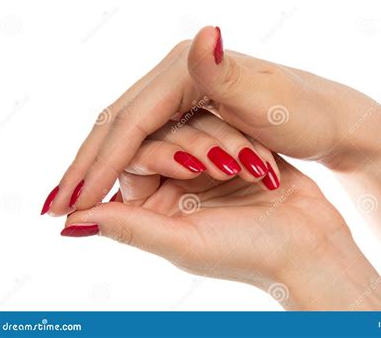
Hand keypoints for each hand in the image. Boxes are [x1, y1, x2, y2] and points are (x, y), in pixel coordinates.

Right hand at [41, 26, 375, 215]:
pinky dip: (125, 161)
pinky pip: (146, 137)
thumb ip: (224, 73)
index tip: (73, 200)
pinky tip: (111, 181)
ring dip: (99, 165)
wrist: (328, 117)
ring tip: (74, 197)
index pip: (130, 120)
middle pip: (118, 122)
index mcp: (187, 68)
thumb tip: (203, 36)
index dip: (100, 162)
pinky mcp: (190, 109)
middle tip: (55, 204)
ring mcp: (183, 91)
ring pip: (128, 131)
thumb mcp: (268, 99)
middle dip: (87, 165)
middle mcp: (178, 74)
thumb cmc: (305, 112)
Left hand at [63, 157, 380, 309]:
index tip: (191, 165)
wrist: (311, 245)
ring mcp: (208, 168)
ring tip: (249, 170)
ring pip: (199, 127)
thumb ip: (130, 228)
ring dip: (225, 146)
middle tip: (225, 167)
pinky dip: (243, 142)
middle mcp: (177, 185)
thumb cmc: (248, 252)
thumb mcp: (184, 242)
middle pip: (167, 137)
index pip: (135, 160)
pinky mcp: (237, 155)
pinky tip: (262, 166)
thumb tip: (69, 223)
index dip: (159, 154)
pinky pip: (227, 127)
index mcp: (155, 208)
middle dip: (198, 149)